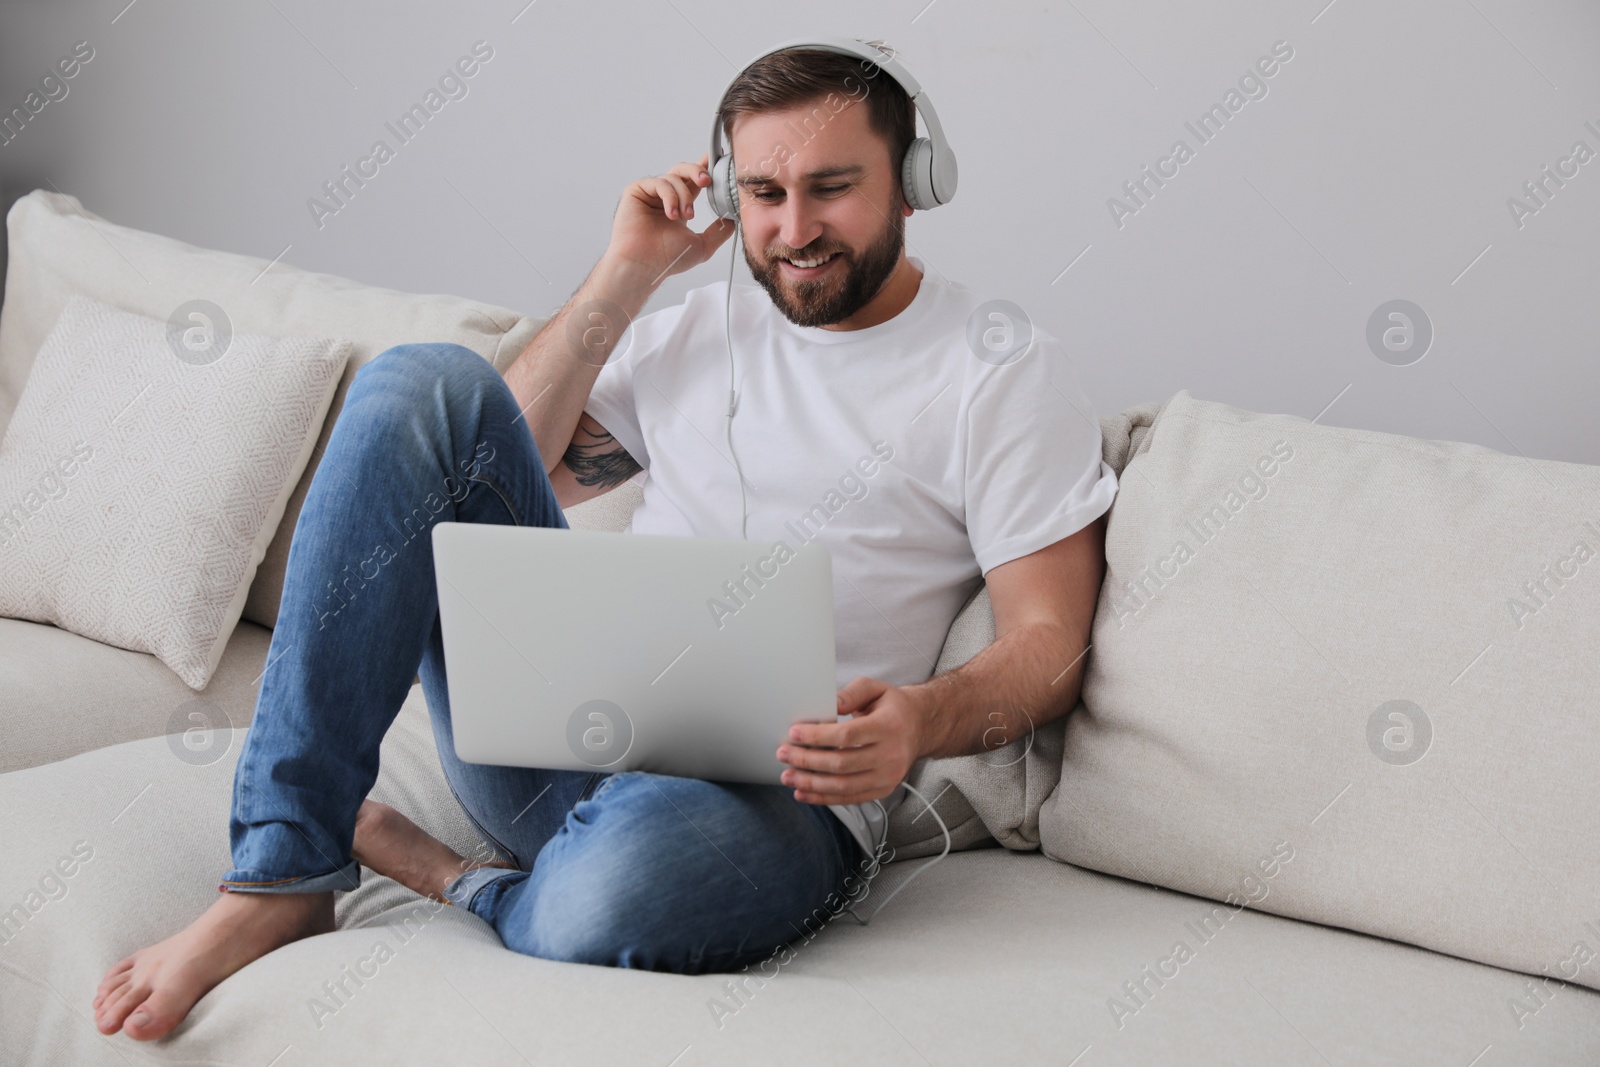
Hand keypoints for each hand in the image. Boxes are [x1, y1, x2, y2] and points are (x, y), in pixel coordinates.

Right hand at [606, 152, 737, 284]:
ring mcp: (650, 193)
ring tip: (685, 216)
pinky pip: (659, 182)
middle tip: (707, 181)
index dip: (705, 167)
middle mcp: (665, 197)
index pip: (694, 181)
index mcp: (680, 206)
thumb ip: (718, 231)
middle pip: (684, 170)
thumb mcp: (702, 245)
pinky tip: (671, 214)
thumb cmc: (667, 259)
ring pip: (674, 177)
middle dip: (698, 171)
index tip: (718, 157)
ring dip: (684, 196)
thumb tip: (732, 220)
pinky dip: (670, 196)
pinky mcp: (637, 191)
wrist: (645, 265)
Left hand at [775, 677, 926, 805]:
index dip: (818, 736)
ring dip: (811, 783)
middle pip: (842, 763)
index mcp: (889, 727)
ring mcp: (888, 776)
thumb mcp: (875, 688)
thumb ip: (852, 693)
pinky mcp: (883, 790)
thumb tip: (832, 703)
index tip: (794, 733)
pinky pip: (850, 799)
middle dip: (808, 760)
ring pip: (843, 786)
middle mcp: (891, 755)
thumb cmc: (892, 707)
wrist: (919, 727)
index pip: (847, 735)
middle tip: (784, 753)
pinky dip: (824, 798)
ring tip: (788, 776)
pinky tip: (804, 792)